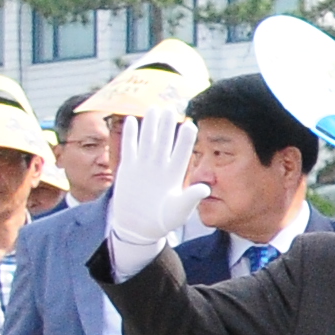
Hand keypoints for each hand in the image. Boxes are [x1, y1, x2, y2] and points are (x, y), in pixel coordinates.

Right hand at [103, 113, 204, 272]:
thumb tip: (205, 189)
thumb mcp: (178, 210)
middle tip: (171, 108)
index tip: (191, 125)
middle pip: (164, 141)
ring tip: (154, 109)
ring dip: (150, 125)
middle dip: (167, 125)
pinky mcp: (129, 168)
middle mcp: (160, 166)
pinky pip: (130, 148)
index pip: (182, 152)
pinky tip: (132, 121)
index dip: (185, 139)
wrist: (139, 226)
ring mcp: (144, 166)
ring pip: (148, 140)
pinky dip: (130, 135)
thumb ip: (190, 198)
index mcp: (175, 175)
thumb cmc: (162, 220)